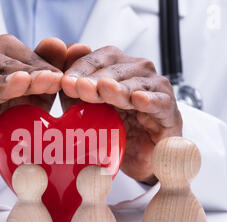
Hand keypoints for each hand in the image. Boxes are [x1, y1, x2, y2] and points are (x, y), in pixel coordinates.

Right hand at [0, 35, 66, 162]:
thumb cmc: (1, 116)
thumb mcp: (30, 98)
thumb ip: (44, 74)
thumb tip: (61, 45)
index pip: (22, 56)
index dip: (42, 68)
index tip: (59, 80)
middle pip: (4, 66)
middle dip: (28, 76)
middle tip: (48, 82)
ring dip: (5, 85)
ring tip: (23, 85)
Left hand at [61, 45, 182, 183]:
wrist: (137, 159)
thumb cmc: (112, 131)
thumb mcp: (85, 111)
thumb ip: (72, 93)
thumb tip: (58, 74)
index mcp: (116, 68)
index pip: (98, 58)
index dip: (80, 68)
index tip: (64, 83)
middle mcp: (137, 72)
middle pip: (115, 67)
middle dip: (95, 78)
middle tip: (80, 88)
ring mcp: (155, 88)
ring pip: (136, 82)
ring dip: (118, 87)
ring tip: (104, 91)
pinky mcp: (169, 109)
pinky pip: (159, 101)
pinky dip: (149, 100)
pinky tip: (137, 100)